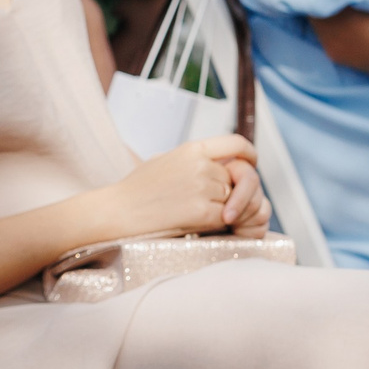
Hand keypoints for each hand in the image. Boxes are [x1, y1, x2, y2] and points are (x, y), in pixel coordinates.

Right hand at [95, 136, 262, 237]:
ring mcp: (202, 187)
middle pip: (235, 179)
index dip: (250, 155)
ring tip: (195, 215)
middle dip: (228, 193)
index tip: (251, 164)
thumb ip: (192, 159)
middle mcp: (201, 165)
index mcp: (192, 149)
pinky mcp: (201, 212)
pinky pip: (226, 218)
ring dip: (223, 211)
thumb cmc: (136, 191)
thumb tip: (214, 162)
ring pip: (233, 200)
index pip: (236, 143)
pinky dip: (219, 224)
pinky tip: (197, 225)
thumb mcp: (164, 160)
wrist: (116, 212)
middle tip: (210, 205)